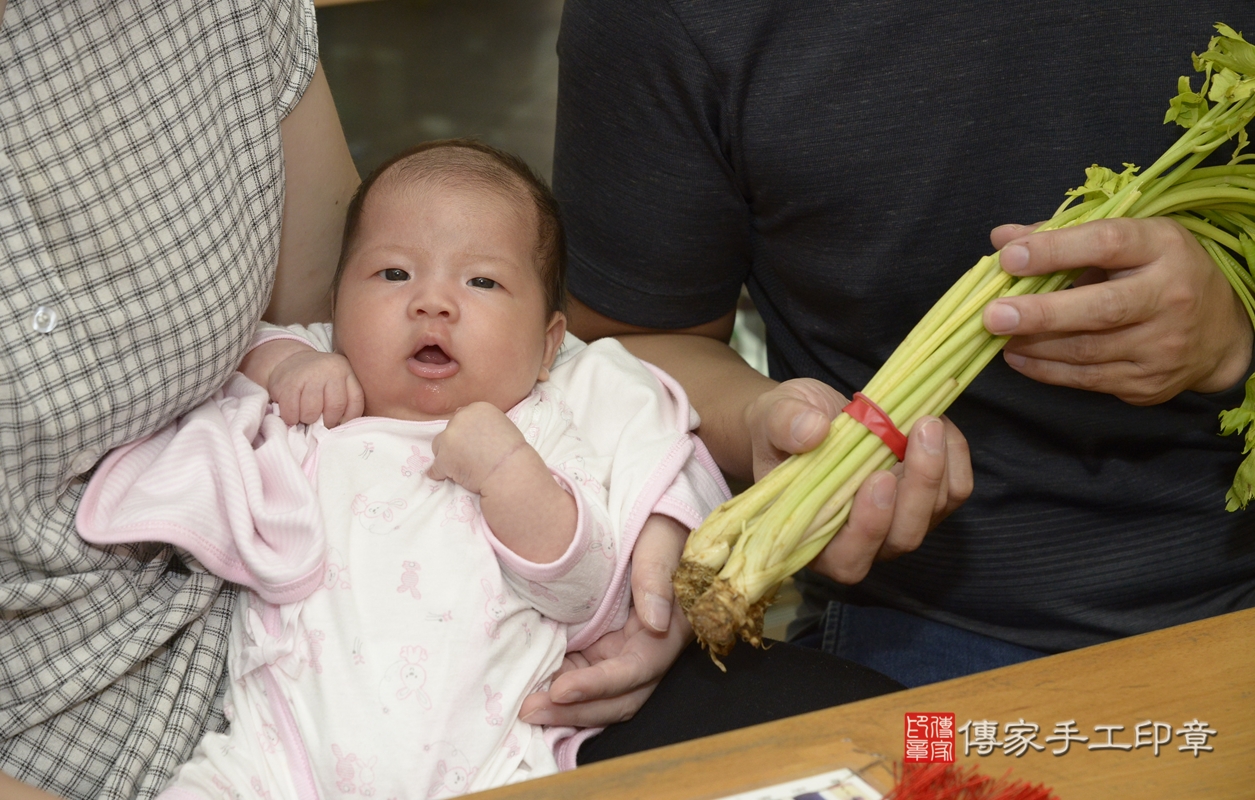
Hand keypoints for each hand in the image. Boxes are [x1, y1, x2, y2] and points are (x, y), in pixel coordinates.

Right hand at [267, 348, 364, 426]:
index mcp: (347, 372)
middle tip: (320, 422)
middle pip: (335, 407)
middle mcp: (332, 370)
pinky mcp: (289, 382)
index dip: (348, 419)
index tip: (339, 424)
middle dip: (327, 422)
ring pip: (313, 411)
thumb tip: (341, 428)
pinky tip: (292, 415)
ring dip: (307, 420)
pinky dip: (291, 418)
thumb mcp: (336, 384)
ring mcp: (310, 374)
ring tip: (304, 416)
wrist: (288, 361)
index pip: (356, 401)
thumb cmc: (316, 381)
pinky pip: (292, 410)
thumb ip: (344, 402)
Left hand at [427, 402, 529, 493]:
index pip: (462, 416)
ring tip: (463, 467)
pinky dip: (440, 473)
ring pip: (439, 446)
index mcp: (477, 408)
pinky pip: (435, 468)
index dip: (468, 432)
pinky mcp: (443, 458)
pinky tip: (447, 477)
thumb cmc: (513, 453)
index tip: (476, 443)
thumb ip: (484, 422)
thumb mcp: (502, 426)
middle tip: (471, 455)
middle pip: (450, 430)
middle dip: (457, 442)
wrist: (510, 472)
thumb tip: (471, 426)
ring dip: (447, 455)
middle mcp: (460, 418)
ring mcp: (449, 438)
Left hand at [519, 514, 690, 726]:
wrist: (646, 523)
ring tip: (526, 708)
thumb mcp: (659, 543)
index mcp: (666, 633)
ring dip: (564, 709)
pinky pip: (581, 678)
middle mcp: (645, 652)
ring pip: (597, 698)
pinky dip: (560, 692)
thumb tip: (656, 623)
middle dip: (575, 712)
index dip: (599, 686)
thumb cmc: (657, 529)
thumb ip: (655, 577)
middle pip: (615, 700)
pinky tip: (533, 690)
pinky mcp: (600, 648)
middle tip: (531, 710)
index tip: (561, 690)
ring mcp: (620, 653)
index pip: (634, 672)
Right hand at [745, 379, 971, 583]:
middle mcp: (861, 540)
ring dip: (938, 467)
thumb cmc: (783, 427)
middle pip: (901, 538)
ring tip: (927, 420)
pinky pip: (955, 490)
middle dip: (918, 488)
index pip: (847, 558)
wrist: (805, 416)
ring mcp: (897, 522)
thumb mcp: (772, 417)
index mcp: (814, 536)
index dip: (868, 529)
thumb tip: (811, 431)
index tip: (879, 479)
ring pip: (933, 513)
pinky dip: (955, 457)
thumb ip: (783, 425)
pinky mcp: (925, 500)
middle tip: (919, 433)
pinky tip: (940, 426)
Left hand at [982, 217, 1252, 404]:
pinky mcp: (1149, 383)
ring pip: (1088, 350)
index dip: (1055, 250)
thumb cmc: (1158, 273)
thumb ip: (1063, 237)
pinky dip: (1046, 369)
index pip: (1107, 244)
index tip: (1009, 257)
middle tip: (992, 315)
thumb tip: (1002, 237)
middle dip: (1041, 313)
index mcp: (1163, 248)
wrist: (1220, 334)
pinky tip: (1018, 356)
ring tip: (997, 334)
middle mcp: (1170, 297)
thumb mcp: (1127, 241)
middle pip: (1101, 308)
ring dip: (1034, 344)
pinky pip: (1088, 379)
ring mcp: (1163, 345)